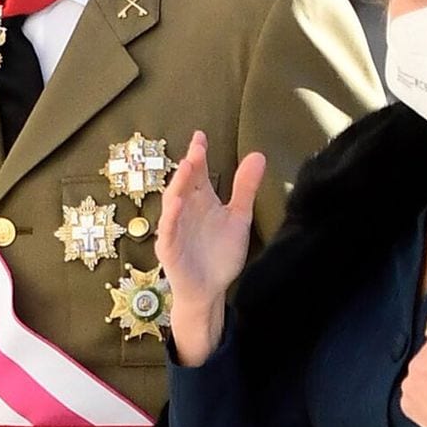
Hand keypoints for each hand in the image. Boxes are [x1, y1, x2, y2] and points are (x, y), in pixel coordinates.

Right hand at [159, 130, 265, 365]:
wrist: (211, 290)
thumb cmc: (220, 253)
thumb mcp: (239, 217)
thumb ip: (245, 188)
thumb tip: (258, 155)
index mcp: (201, 201)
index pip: (198, 173)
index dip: (198, 155)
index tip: (200, 137)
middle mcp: (186, 210)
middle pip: (185, 184)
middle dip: (189, 166)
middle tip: (196, 148)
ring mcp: (175, 229)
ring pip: (173, 203)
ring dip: (178, 185)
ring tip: (187, 167)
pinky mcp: (170, 249)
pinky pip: (168, 232)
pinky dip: (171, 217)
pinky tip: (177, 204)